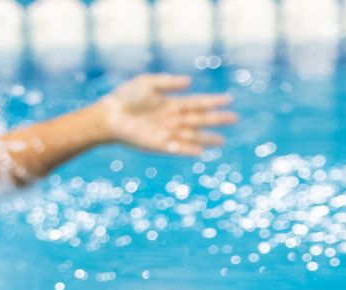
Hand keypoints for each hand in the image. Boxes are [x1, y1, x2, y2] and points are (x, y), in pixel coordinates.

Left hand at [99, 74, 236, 156]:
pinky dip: (190, 150)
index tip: (229, 99)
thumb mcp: (147, 83)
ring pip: (194, 136)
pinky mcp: (160, 145)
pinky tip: (202, 151)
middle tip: (235, 119)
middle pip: (201, 120)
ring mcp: (168, 133)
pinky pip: (179, 149)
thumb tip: (190, 82)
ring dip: (208, 139)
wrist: (110, 116)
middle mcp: (174, 119)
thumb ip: (169, 82)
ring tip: (222, 142)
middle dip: (218, 119)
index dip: (214, 101)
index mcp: (172, 103)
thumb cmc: (126, 97)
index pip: (198, 102)